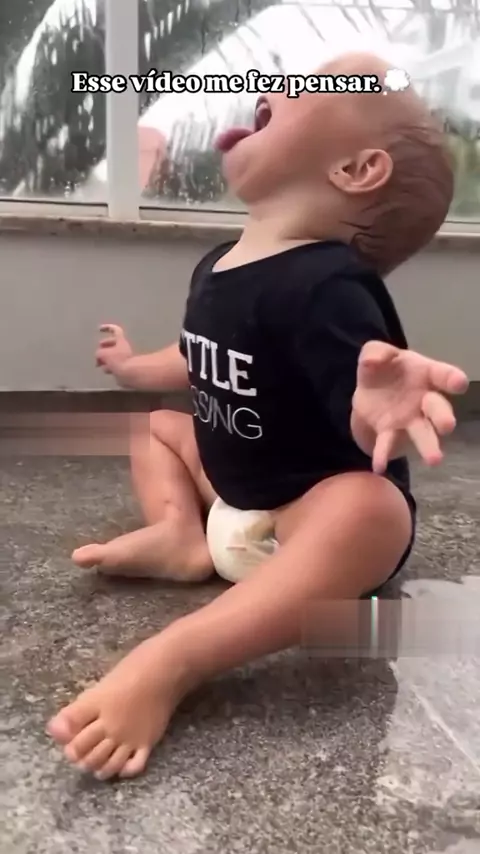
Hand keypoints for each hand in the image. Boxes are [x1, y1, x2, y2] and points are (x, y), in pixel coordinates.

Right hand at [96, 324, 132, 376]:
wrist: (129, 374)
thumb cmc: (117, 360)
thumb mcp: (102, 354)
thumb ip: (98, 353)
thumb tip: (100, 358)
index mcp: (120, 341)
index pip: (115, 330)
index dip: (107, 328)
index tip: (99, 329)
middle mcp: (123, 348)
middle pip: (111, 344)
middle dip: (103, 348)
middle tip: (98, 354)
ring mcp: (124, 358)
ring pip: (112, 356)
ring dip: (105, 360)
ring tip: (100, 365)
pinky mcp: (124, 367)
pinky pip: (114, 365)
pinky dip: (109, 367)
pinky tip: (107, 371)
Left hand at [352, 341, 468, 473]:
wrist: (370, 391)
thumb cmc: (385, 368)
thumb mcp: (376, 352)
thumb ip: (376, 352)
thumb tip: (372, 361)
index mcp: (426, 374)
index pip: (443, 375)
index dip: (452, 378)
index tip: (459, 383)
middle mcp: (424, 400)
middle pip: (438, 409)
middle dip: (443, 417)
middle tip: (447, 426)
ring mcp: (410, 419)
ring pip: (422, 433)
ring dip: (428, 446)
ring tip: (434, 460)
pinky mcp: (390, 432)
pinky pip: (388, 444)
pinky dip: (383, 454)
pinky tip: (379, 467)